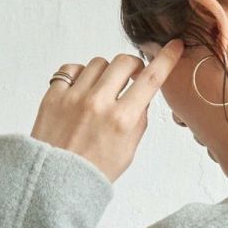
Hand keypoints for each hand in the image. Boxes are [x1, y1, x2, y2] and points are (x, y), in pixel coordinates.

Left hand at [29, 38, 184, 182]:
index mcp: (122, 120)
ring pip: (98, 63)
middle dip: (132, 66)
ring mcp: (74, 96)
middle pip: (123, 62)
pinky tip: (81, 92)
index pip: (151, 80)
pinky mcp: (54, 94)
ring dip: (105, 73)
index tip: (173, 46)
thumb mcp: (127, 152)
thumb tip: (142, 97)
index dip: (166, 59)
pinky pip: (72, 69)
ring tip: (101, 91)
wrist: (55, 181)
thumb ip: (138, 121)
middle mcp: (99, 103)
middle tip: (131, 77)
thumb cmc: (93, 171)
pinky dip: (80, 76)